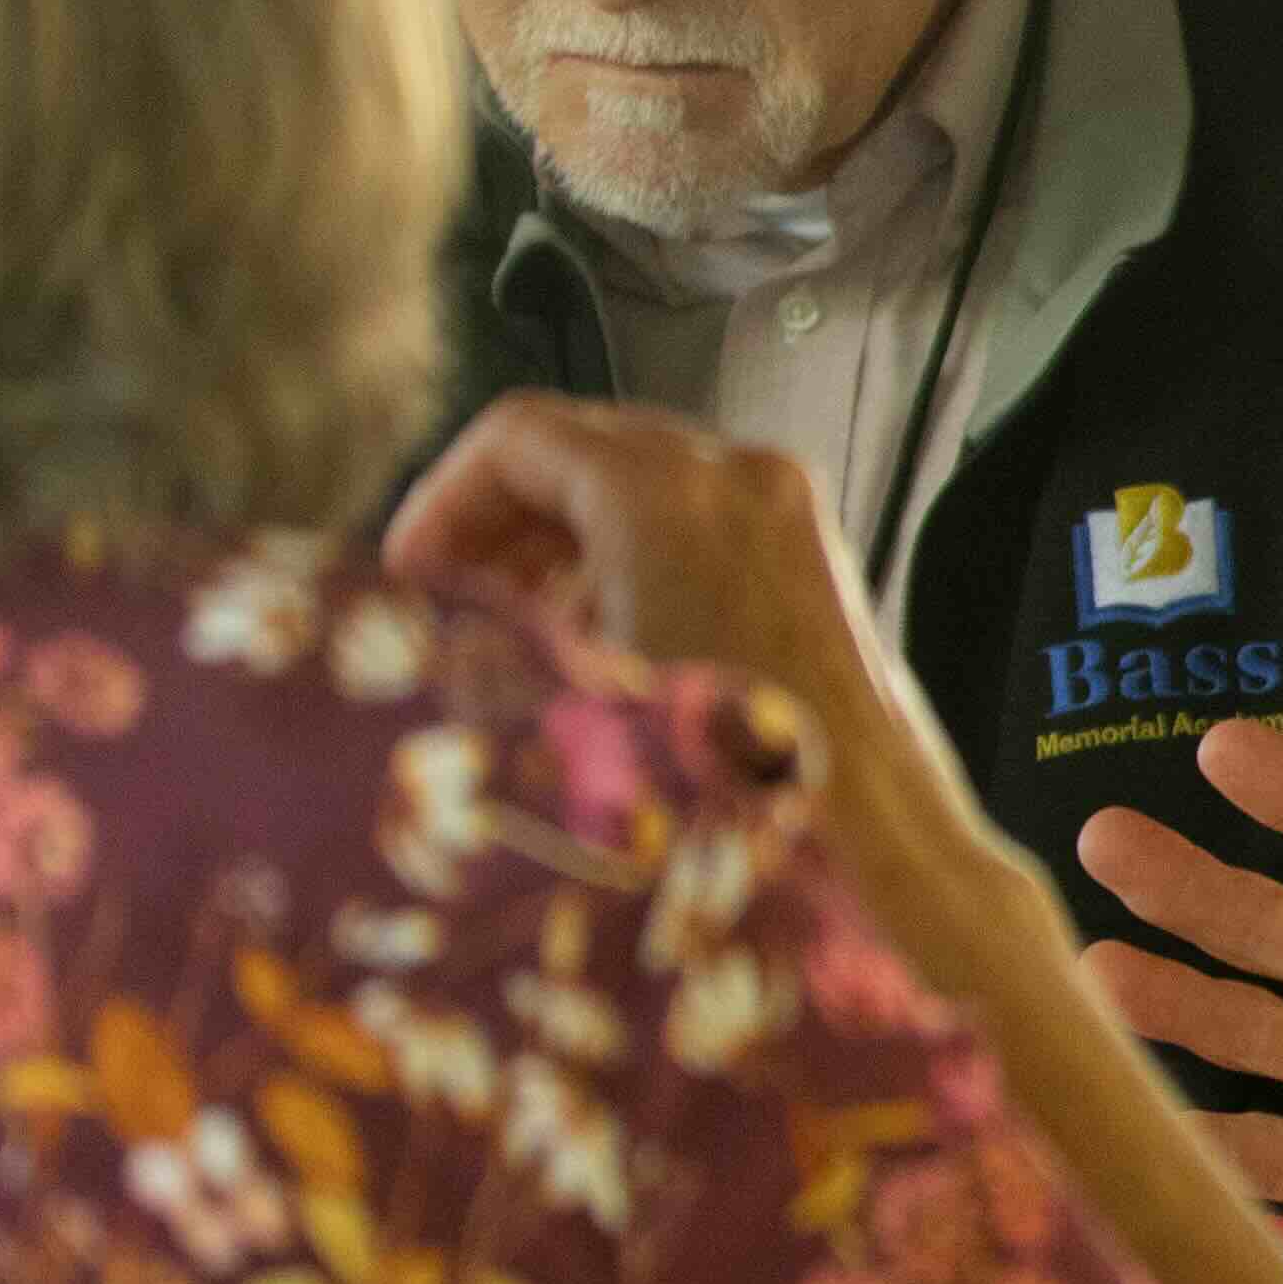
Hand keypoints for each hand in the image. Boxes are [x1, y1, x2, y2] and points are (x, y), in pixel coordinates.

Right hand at [387, 396, 936, 786]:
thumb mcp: (559, 701)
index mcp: (666, 491)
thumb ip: (478, 639)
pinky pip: (696, 524)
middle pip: (583, 449)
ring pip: (639, 486)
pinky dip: (631, 562)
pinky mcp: (811, 558)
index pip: (519, 435)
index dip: (443, 498)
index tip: (411, 569)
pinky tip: (596, 648)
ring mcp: (786, 513)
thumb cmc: (725, 788)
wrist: (871, 848)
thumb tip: (424, 622)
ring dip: (562, 545)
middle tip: (449, 599)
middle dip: (502, 522)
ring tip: (513, 634)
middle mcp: (738, 478)